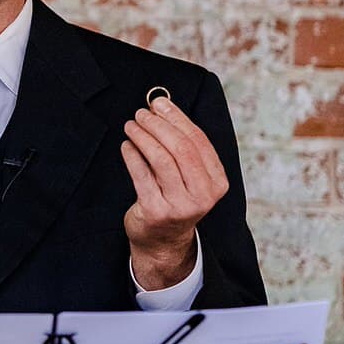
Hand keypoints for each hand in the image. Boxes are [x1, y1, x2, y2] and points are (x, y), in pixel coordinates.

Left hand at [120, 94, 228, 290]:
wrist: (162, 239)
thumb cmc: (175, 197)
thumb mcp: (189, 176)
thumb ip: (183, 145)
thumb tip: (162, 105)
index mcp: (217, 182)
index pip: (198, 141)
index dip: (177, 118)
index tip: (159, 103)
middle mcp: (203, 195)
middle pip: (180, 148)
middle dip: (158, 125)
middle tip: (141, 114)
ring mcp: (180, 205)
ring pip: (161, 160)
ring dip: (143, 137)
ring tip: (131, 126)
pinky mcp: (156, 211)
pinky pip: (141, 175)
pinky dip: (132, 155)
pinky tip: (126, 146)